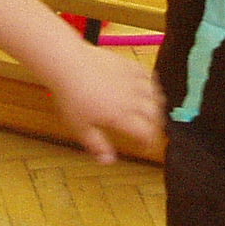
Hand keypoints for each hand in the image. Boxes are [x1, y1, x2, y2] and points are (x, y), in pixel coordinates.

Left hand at [47, 42, 163, 163]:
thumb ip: (97, 145)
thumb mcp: (80, 128)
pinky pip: (149, 75)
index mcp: (122, 116)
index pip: (146, 132)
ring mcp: (132, 81)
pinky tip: (148, 87)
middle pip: (155, 114)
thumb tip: (108, 161)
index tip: (145, 146)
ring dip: (157, 105)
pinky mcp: (129, 65)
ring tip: (153, 111)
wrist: (67, 64)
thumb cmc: (71, 96)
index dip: (149, 142)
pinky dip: (152, 84)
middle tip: (151, 130)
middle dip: (156, 125)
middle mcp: (132, 99)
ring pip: (155, 95)